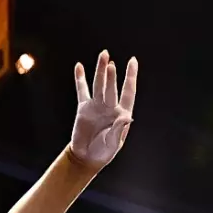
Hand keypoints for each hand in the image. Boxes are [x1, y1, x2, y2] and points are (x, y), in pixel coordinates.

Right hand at [67, 50, 137, 169]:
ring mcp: (96, 105)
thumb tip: (128, 116)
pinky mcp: (83, 108)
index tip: (133, 61)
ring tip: (103, 55)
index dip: (131, 77)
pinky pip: (82, 90)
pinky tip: (79, 67)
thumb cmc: (103, 152)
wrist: (86, 157)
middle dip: (111, 74)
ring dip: (100, 71)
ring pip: (99, 84)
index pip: (128, 92)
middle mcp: (110, 106)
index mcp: (121, 113)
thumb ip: (119, 129)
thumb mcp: (113, 143)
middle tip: (110, 62)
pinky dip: (80, 79)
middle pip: (111, 86)